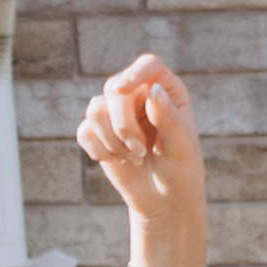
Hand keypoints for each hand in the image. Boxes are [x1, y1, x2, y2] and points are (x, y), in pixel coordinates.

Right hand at [75, 52, 207, 263]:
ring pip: (95, 109)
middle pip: (114, 88)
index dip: (134, 74)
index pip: (148, 66)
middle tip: (139, 151)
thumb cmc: (181, 170)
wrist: (165, 199)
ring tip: (133, 156)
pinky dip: (99, 149)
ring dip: (111, 139)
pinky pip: (84, 131)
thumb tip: (152, 90)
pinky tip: (118, 160)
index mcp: (166, 90)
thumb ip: (169, 118)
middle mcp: (140, 95)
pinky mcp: (98, 133)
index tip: (123, 89)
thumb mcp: (182, 146)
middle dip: (122, 124)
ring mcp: (116, 113)